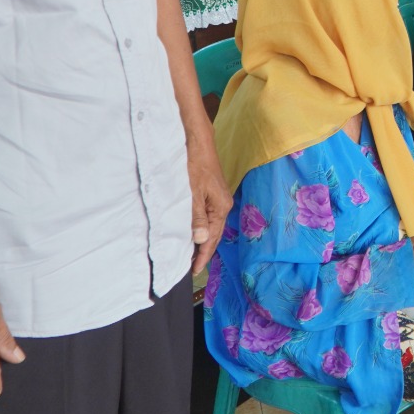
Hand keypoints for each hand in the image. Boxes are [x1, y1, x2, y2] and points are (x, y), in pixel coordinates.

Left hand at [187, 134, 231, 275]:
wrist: (198, 142)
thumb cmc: (194, 165)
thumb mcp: (193, 192)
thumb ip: (197, 217)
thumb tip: (202, 239)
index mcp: (220, 208)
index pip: (212, 239)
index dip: (203, 255)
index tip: (194, 271)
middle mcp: (222, 205)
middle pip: (213, 235)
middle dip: (203, 251)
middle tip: (191, 267)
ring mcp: (218, 200)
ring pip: (210, 226)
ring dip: (201, 240)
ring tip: (191, 255)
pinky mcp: (211, 194)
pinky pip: (207, 217)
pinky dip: (200, 228)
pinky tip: (193, 233)